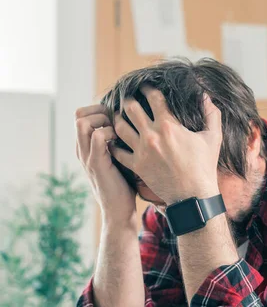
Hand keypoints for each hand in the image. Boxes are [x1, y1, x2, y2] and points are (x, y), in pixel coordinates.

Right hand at [75, 105, 136, 225]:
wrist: (119, 210)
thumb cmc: (124, 184)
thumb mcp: (119, 157)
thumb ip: (118, 141)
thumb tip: (133, 122)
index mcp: (86, 147)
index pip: (81, 115)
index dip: (98, 110)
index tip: (117, 117)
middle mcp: (82, 149)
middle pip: (78, 115)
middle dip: (100, 111)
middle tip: (118, 122)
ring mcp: (87, 156)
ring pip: (83, 122)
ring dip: (103, 120)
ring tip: (119, 131)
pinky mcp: (96, 164)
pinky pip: (96, 137)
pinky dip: (110, 132)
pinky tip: (122, 142)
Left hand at [110, 88, 221, 204]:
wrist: (193, 196)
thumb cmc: (204, 166)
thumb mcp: (213, 137)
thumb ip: (212, 114)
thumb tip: (206, 96)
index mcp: (169, 126)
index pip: (153, 98)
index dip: (147, 88)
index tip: (144, 85)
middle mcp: (152, 135)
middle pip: (131, 109)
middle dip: (128, 100)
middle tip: (128, 98)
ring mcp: (141, 151)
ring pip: (119, 127)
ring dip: (118, 119)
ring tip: (119, 116)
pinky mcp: (136, 166)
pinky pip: (117, 151)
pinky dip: (113, 144)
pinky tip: (114, 140)